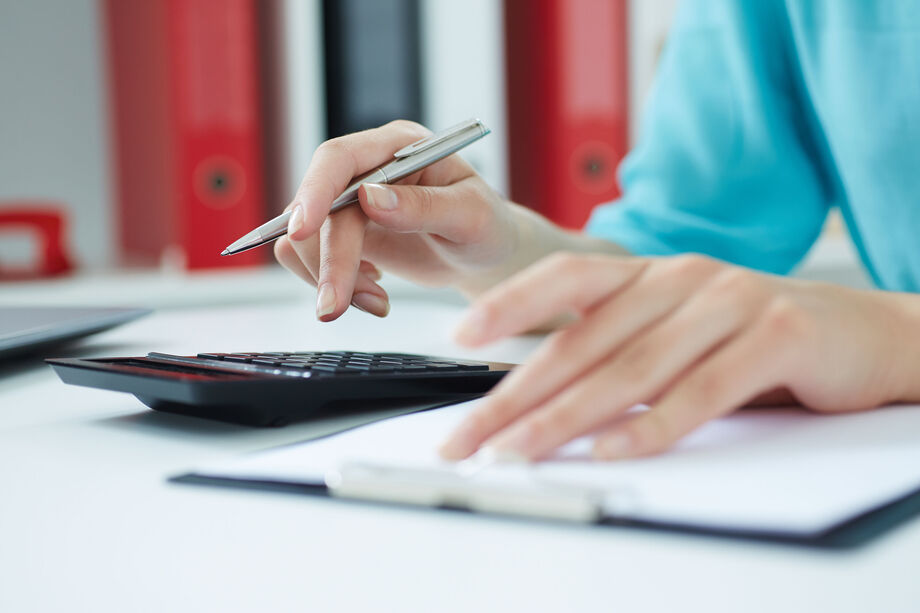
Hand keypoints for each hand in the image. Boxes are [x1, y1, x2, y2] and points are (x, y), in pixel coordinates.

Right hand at [273, 120, 520, 320]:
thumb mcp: (471, 214)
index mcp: (399, 147)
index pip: (339, 158)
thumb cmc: (486, 226)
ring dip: (332, 277)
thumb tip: (370, 199)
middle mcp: (368, 169)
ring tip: (376, 301)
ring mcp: (351, 203)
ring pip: (306, 238)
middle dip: (327, 262)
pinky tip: (371, 291)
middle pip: (319, 209)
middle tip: (336, 307)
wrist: (482, 255)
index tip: (302, 229)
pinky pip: (311, 258)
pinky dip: (334, 283)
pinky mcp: (344, 234)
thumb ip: (423, 206)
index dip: (314, 191)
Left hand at [440, 253, 919, 460]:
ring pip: (631, 368)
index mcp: (651, 273)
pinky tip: (614, 452)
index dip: (509, 303)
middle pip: (583, 340)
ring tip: (519, 451)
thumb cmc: (756, 335)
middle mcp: (682, 279)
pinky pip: (702, 390)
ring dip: (566, 417)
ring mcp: (730, 303)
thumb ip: (622, 350)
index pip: (565, 278)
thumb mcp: (679, 329)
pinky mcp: (777, 335)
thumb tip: (541, 396)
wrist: (865, 331)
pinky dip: (654, 427)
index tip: (460, 337)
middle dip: (516, 395)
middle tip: (470, 434)